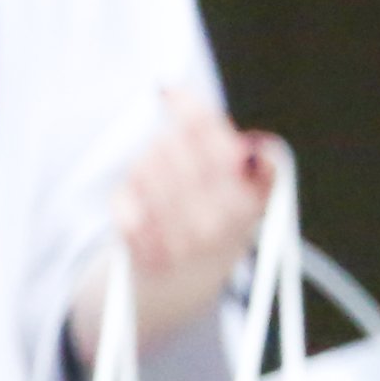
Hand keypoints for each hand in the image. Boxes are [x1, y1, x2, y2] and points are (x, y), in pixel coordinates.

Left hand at [70, 95, 273, 358]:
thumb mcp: (238, 192)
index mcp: (254, 202)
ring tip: (153, 180)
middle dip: (166, 137)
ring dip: (144, 167)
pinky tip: (138, 204)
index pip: (223, 142)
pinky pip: (125, 205)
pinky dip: (126, 198)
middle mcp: (227, 225)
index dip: (193, 111)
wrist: (182, 290)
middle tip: (167, 143)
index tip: (169, 89)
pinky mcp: (150, 257)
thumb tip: (194, 103)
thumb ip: (229, 151)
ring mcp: (188, 244)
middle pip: (179, 148)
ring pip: (148, 170)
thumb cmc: (209, 224)